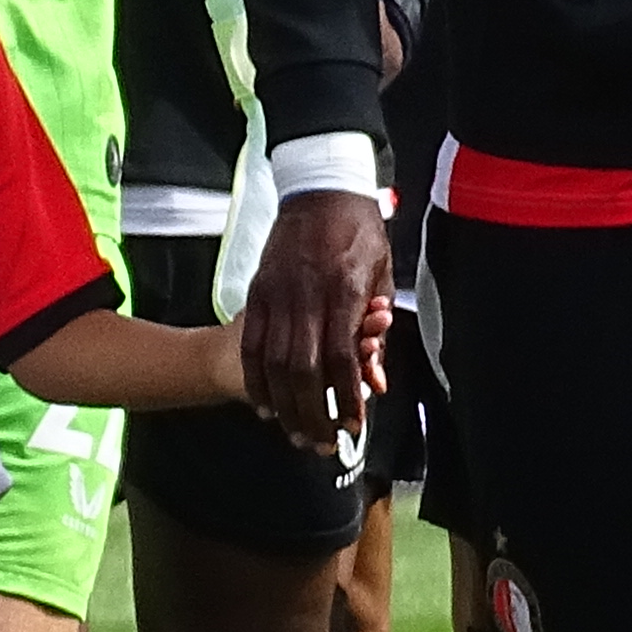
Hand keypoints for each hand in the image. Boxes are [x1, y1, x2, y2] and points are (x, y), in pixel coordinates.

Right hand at [238, 186, 391, 444]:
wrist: (320, 188)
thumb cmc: (359, 232)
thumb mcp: (381, 277)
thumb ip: (376, 334)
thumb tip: (375, 380)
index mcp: (344, 290)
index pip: (343, 357)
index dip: (348, 397)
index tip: (354, 425)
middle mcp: (307, 295)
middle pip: (304, 369)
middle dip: (313, 413)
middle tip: (323, 442)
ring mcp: (276, 294)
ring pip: (274, 363)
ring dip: (285, 405)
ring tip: (296, 433)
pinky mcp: (257, 292)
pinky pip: (251, 345)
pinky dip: (256, 380)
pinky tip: (265, 405)